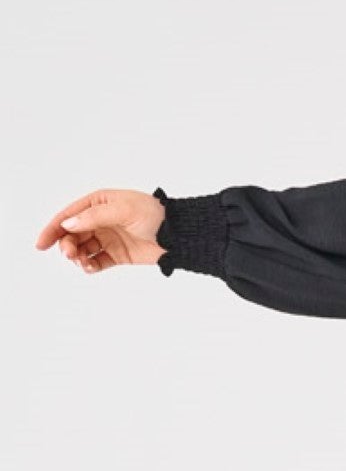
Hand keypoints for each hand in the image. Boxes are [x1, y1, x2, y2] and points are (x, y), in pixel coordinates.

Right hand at [35, 188, 167, 273]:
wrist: (179, 235)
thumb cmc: (155, 215)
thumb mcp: (123, 210)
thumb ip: (94, 217)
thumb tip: (68, 224)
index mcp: (98, 203)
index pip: (69, 215)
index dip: (52, 229)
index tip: (41, 244)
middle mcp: (100, 220)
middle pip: (72, 234)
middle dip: (66, 245)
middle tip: (70, 254)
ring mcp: (108, 237)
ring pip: (82, 249)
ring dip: (77, 257)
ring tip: (83, 262)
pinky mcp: (117, 254)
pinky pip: (97, 261)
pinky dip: (90, 266)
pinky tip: (90, 267)